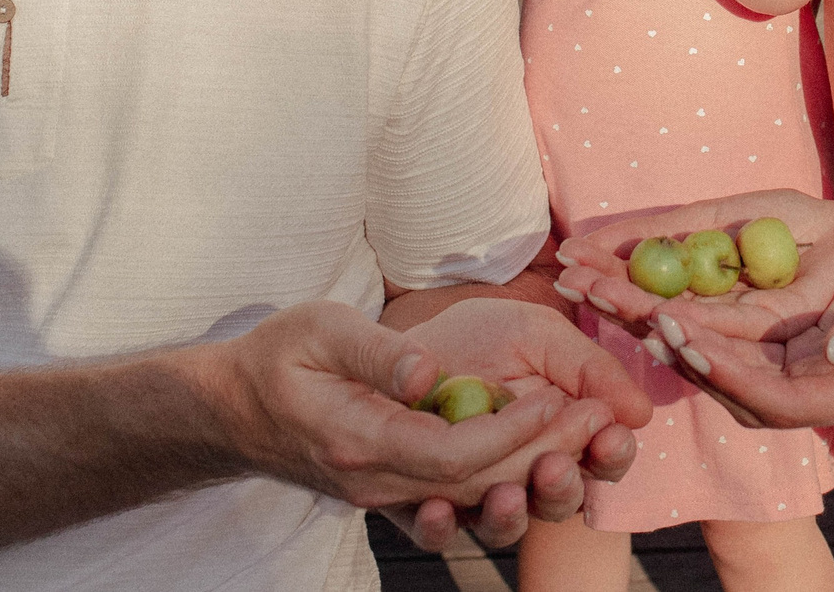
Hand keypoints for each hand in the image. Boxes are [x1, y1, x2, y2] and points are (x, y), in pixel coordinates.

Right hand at [195, 299, 644, 550]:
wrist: (235, 408)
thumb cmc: (278, 357)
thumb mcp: (320, 331)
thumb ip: (378, 353)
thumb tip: (428, 372)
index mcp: (361, 441)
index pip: (453, 453)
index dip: (513, 431)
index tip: (559, 398)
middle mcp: (378, 482)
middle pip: (478, 484)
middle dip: (543, 451)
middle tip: (599, 415)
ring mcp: (386, 496)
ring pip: (475, 498)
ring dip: (535, 473)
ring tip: (586, 438)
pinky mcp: (395, 494)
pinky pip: (459, 501)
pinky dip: (505, 484)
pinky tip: (544, 458)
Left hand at [378, 298, 652, 549]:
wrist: (400, 345)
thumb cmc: (477, 337)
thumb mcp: (537, 335)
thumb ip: (589, 368)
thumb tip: (641, 412)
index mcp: (566, 433)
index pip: (604, 457)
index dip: (613, 452)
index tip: (610, 435)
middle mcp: (529, 473)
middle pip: (563, 500)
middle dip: (564, 484)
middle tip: (554, 462)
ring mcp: (479, 495)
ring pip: (507, 526)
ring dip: (512, 514)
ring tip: (507, 492)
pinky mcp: (428, 508)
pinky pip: (438, 533)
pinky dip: (440, 527)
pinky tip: (438, 506)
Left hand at [553, 192, 833, 429]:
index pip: (765, 394)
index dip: (718, 367)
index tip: (677, 334)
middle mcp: (800, 382)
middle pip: (716, 369)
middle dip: (658, 334)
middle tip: (605, 298)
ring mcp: (782, 355)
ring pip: (703, 342)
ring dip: (647, 311)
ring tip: (592, 279)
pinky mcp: (770, 326)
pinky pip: (712, 316)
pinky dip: (670, 292)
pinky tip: (627, 268)